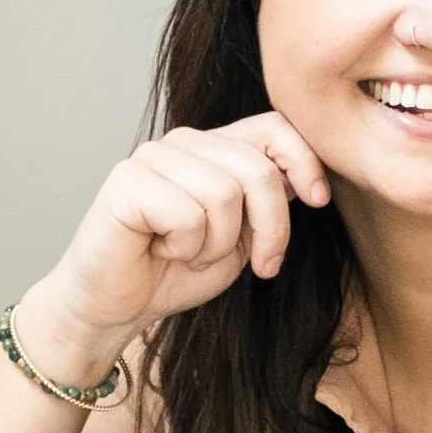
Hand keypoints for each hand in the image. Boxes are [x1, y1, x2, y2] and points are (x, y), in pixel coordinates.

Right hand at [12, 113, 330, 382]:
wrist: (114, 306)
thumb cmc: (174, 272)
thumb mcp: (241, 238)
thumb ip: (267, 202)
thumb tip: (306, 179)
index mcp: (214, 149)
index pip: (273, 126)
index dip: (304, 160)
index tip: (318, 200)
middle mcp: (184, 142)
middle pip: (256, 168)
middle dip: (270, 227)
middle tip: (260, 265)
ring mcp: (154, 157)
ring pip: (224, 195)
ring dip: (217, 244)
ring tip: (190, 254)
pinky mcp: (128, 180)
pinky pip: (187, 215)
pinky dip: (185, 248)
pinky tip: (161, 250)